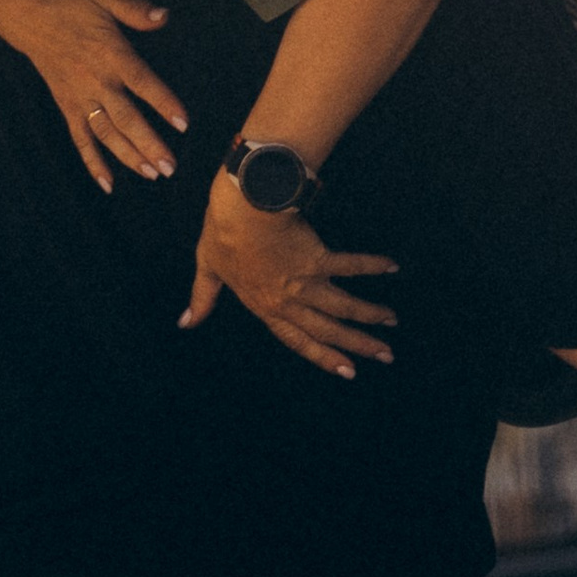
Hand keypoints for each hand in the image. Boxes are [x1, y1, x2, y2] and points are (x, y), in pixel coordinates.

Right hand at [0, 0, 186, 191]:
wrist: (21, 10)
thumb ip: (134, 9)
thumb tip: (165, 16)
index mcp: (109, 52)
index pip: (142, 82)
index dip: (163, 103)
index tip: (183, 124)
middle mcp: (95, 79)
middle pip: (126, 118)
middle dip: (149, 144)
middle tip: (171, 167)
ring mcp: (78, 95)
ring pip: (105, 133)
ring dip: (128, 155)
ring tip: (152, 174)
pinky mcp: (65, 103)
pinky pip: (79, 137)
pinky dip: (92, 161)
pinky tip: (107, 183)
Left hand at [181, 171, 398, 377]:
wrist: (240, 206)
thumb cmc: (222, 232)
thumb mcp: (207, 267)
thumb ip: (202, 297)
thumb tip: (184, 323)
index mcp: (264, 305)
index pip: (298, 339)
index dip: (323, 356)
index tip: (347, 370)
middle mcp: (289, 299)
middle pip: (329, 329)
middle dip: (358, 345)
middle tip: (385, 356)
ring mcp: (305, 281)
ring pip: (345, 306)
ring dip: (371, 314)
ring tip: (392, 321)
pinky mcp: (317, 257)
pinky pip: (350, 265)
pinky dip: (371, 265)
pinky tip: (391, 266)